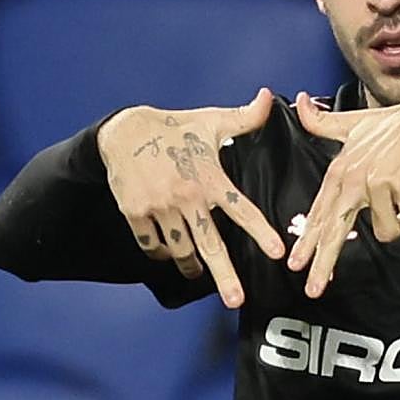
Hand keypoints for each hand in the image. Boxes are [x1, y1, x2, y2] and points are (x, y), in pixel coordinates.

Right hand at [97, 87, 284, 307]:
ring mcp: (159, 208)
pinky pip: (152, 245)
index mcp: (210, 178)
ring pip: (180, 250)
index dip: (259, 231)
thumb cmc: (175, 127)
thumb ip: (245, 117)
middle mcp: (186, 197)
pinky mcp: (136, 214)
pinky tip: (168, 252)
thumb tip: (270, 97)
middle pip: (209, 244)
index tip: (276, 253)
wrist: (123, 131)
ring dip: (191, 265)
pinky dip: (161, 252)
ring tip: (198, 273)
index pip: (241, 209)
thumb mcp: (211, 120)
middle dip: (225, 276)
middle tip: (237, 302)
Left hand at [287, 90, 399, 297]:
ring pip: (382, 231)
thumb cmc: (394, 125)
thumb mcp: (354, 125)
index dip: (308, 241)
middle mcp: (355, 179)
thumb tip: (299, 101)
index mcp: (341, 170)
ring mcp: (379, 183)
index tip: (296, 264)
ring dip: (396, 230)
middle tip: (313, 288)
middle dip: (323, 262)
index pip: (321, 213)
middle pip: (336, 229)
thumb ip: (323, 123)